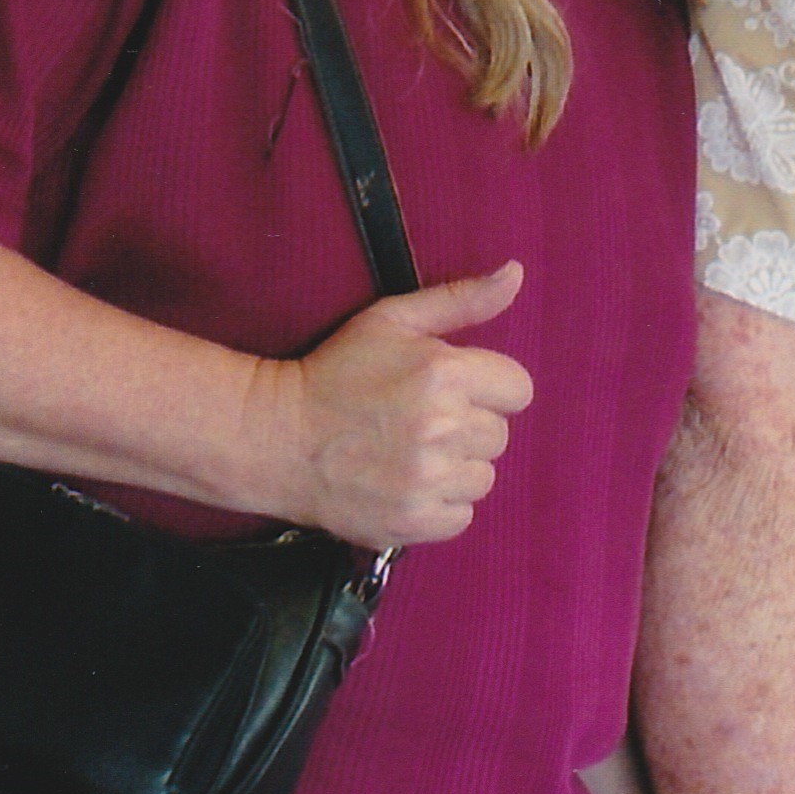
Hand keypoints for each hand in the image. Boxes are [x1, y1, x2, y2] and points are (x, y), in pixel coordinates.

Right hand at [282, 263, 532, 546]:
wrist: (276, 438)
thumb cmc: (335, 373)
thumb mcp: (392, 320)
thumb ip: (461, 299)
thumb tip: (515, 273)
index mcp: (445, 373)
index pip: (518, 390)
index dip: (489, 388)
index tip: (455, 391)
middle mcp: (443, 427)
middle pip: (499, 435)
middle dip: (467, 426)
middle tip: (420, 422)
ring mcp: (428, 479)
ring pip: (483, 478)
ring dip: (455, 468)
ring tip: (411, 454)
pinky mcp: (413, 520)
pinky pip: (462, 517)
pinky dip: (440, 505)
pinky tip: (406, 485)